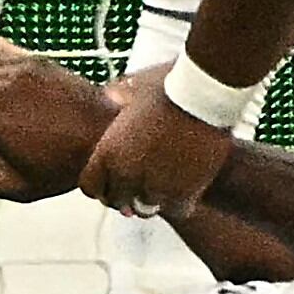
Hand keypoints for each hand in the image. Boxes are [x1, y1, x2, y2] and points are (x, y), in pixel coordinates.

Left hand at [79, 82, 230, 219]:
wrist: (203, 93)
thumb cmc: (170, 85)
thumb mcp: (133, 87)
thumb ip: (117, 97)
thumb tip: (111, 96)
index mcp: (107, 152)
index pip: (90, 186)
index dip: (101, 185)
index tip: (113, 181)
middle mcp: (125, 174)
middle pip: (117, 201)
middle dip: (125, 195)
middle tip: (140, 186)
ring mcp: (154, 185)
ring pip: (145, 209)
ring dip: (151, 200)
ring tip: (163, 187)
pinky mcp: (184, 190)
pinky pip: (177, 208)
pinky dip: (180, 202)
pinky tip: (186, 188)